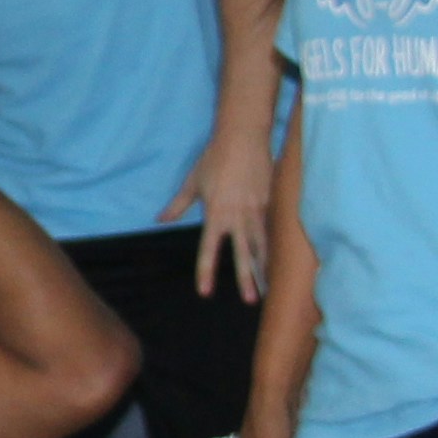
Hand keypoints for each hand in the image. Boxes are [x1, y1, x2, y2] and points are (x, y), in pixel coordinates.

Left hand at [167, 129, 275, 300]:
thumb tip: (160, 219)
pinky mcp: (271, 202)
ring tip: (268, 288)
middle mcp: (238, 216)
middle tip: (250, 301)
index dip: (206, 271)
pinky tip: (277, 262)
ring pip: (262, 245)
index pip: (209, 249)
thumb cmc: (214, 159)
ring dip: (265, 268)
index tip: (205, 292)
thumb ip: (178, 205)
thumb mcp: (192, 182)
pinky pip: (272, 230)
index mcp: (216, 214)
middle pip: (243, 253)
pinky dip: (274, 247)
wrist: (243, 136)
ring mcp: (257, 210)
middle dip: (247, 278)